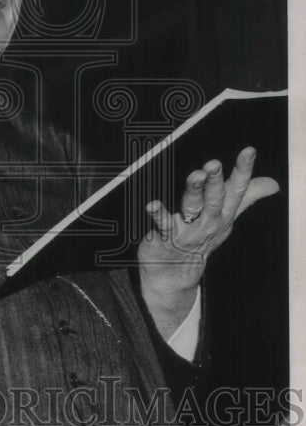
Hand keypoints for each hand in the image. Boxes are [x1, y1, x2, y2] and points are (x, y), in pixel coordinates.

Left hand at [138, 146, 278, 336]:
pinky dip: (158, 214)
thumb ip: (247, 197)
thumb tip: (272, 184)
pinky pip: (163, 225)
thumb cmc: (199, 239)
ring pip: (192, 207)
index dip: (243, 170)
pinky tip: (152, 204)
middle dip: (216, 180)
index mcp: (223, 213)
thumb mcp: (226, 218)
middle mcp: (208, 221)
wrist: (175, 274)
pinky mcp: (166, 237)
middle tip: (214, 163)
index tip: (249, 151)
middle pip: (215, 198)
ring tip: (195, 174)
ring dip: (194, 190)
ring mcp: (187, 230)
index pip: (237, 189)